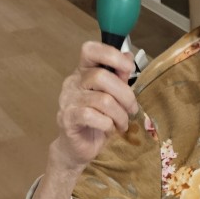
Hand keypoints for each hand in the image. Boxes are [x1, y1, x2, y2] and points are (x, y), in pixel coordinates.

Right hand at [53, 41, 138, 170]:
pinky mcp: (67, 118)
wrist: (78, 148)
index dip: (111, 55)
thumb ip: (118, 78)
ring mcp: (68, 100)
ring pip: (103, 100)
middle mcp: (73, 82)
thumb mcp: (112, 97)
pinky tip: (109, 129)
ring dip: (120, 115)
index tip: (129, 69)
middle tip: (131, 110)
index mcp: (83, 72)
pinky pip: (93, 116)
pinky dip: (108, 124)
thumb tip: (128, 56)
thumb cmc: (97, 121)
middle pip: (102, 77)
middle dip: (125, 95)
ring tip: (122, 124)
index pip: (90, 50)